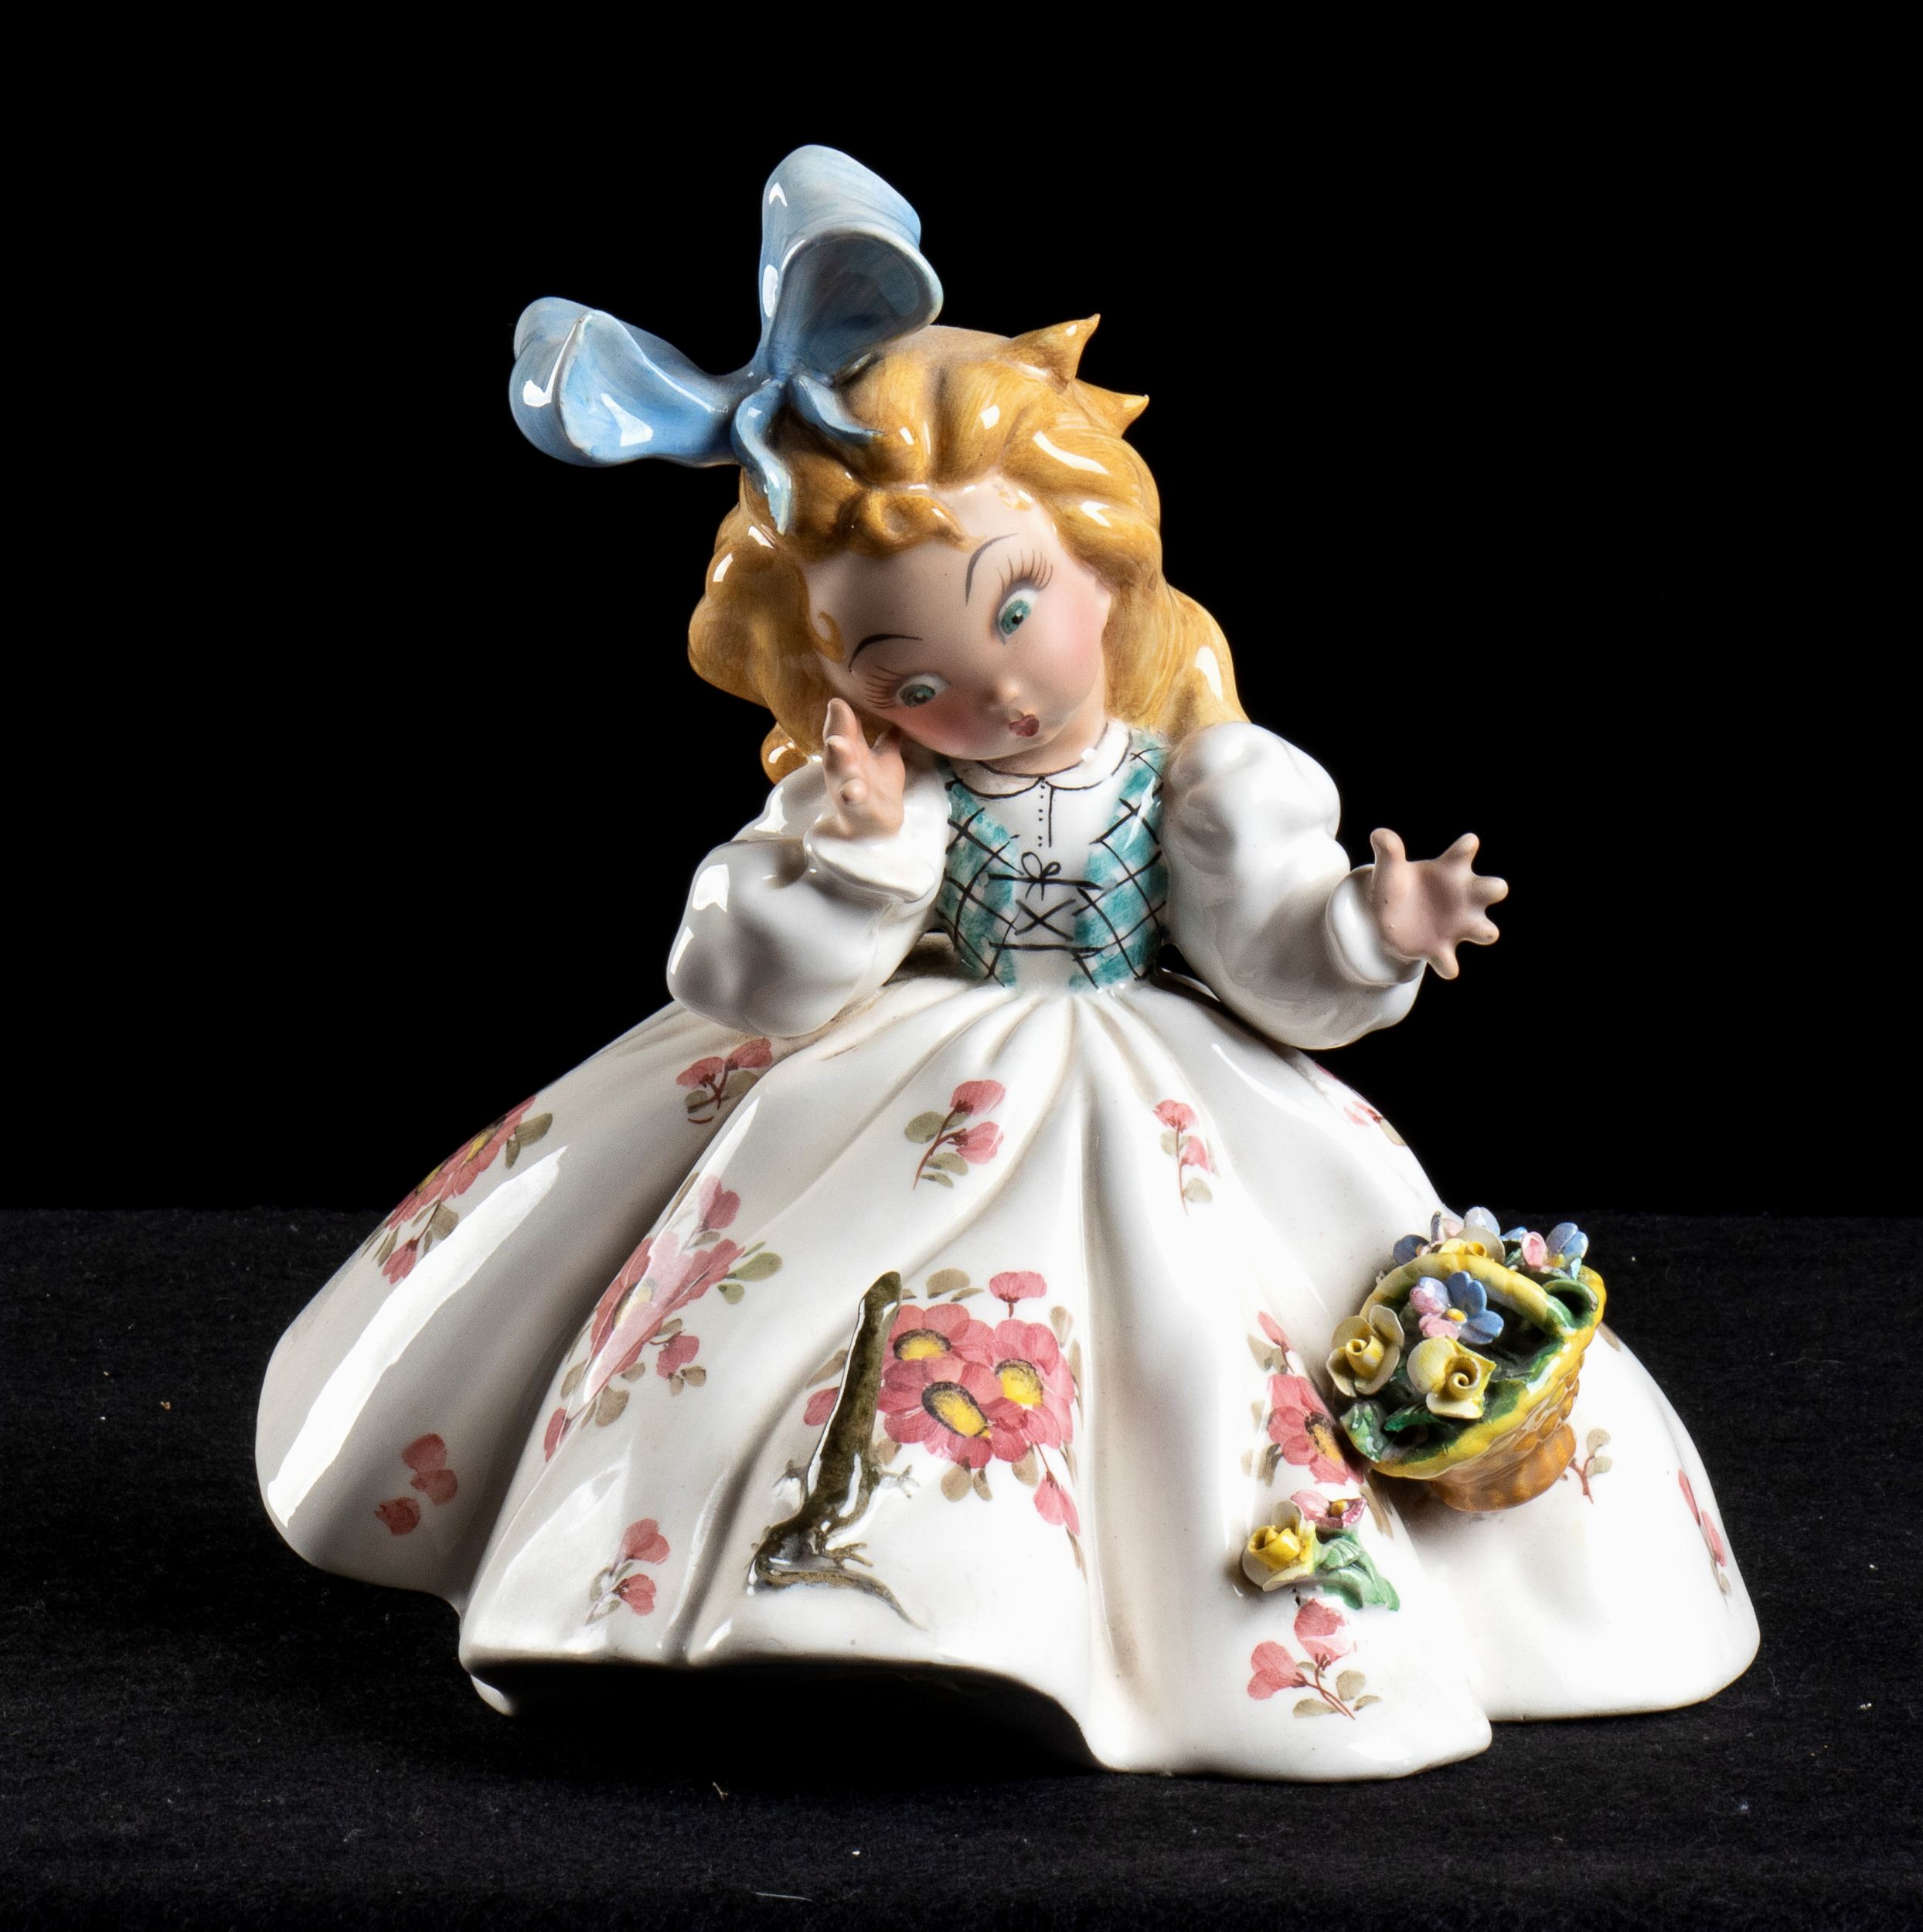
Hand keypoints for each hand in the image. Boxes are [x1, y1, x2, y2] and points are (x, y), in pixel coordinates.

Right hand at [821, 698, 907, 839]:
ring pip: (841, 772)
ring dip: (840, 758)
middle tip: (836, 710)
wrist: (878, 828)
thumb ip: (887, 738)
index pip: (842, 729)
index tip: (838, 700)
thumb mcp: (885, 759)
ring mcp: (848, 788)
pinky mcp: (857, 809)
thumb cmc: (878, 789)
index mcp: (850, 753)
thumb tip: (898, 712)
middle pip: (837, 746)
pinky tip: (854, 791)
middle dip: (836, 729)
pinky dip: (852, 795)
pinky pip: (853, 802)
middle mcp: (843, 768)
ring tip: (838, 744)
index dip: (840, 715)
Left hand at [1366, 830, 1507, 979]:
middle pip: (1493, 889)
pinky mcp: (1440, 949)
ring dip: (1485, 931)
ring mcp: (1456, 925)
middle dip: (1495, 888)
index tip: (1469, 844)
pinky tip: (1444, 962)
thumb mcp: (1389, 869)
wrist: (1382, 919)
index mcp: (1450, 871)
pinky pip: (1450, 963)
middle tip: (1491, 888)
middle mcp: (1462, 897)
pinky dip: (1448, 965)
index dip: (1468, 847)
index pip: (1465, 852)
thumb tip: (1379, 834)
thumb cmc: (1395, 887)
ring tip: (1477, 930)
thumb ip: (1388, 851)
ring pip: (1486, 931)